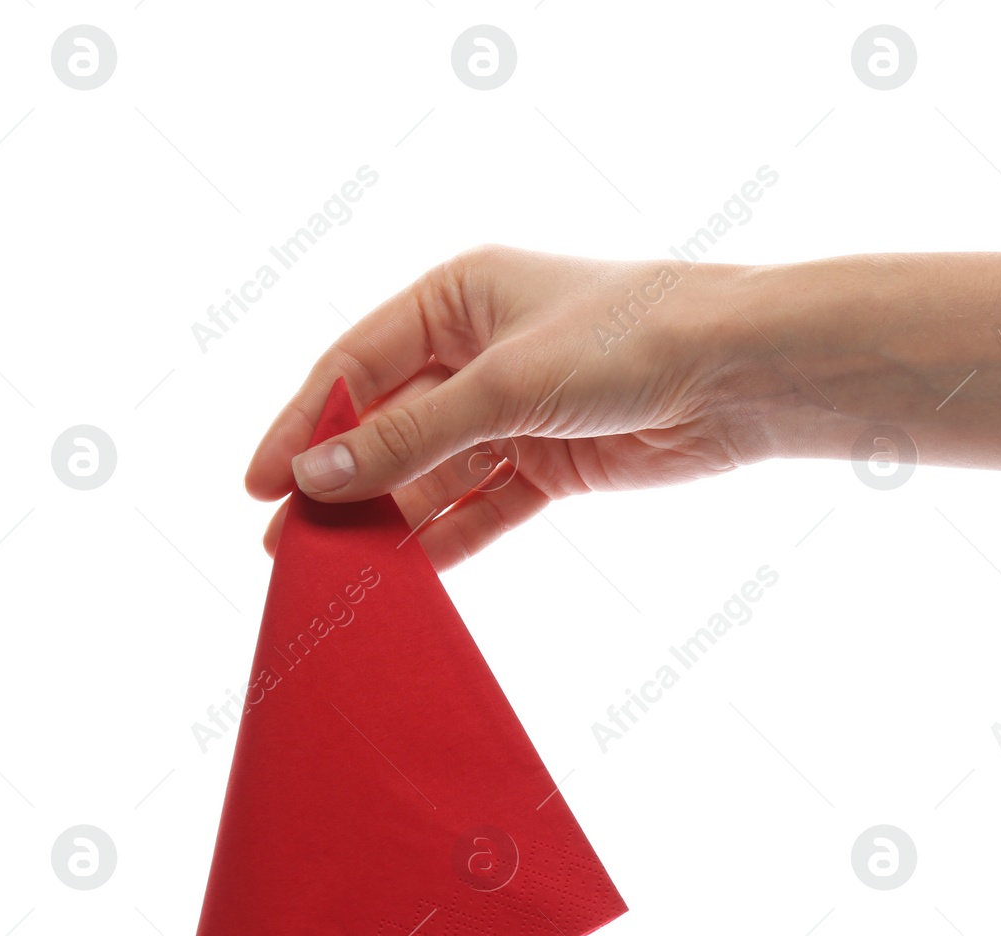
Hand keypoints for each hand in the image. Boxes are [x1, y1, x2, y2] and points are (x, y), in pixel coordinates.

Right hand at [246, 246, 772, 568]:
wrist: (739, 375)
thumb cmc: (628, 339)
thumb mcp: (504, 384)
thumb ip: (412, 436)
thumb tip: (320, 474)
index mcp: (457, 297)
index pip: (355, 365)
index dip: (305, 423)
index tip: (261, 483)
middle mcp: (481, 352)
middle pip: (391, 425)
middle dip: (343, 482)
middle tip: (289, 543)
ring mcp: (519, 412)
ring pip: (436, 473)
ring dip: (392, 519)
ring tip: (339, 572)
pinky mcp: (555, 464)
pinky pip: (486, 507)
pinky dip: (451, 538)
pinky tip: (410, 573)